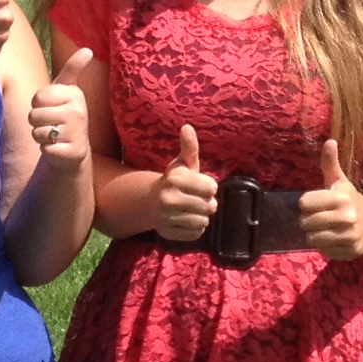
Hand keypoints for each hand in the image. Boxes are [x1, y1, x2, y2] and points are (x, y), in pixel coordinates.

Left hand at [27, 48, 93, 170]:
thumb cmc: (64, 116)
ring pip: (38, 133)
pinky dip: (46, 151)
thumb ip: (72, 69)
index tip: (51, 108)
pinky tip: (57, 149)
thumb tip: (88, 49)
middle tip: (51, 124)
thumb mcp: (66, 91)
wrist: (74, 150)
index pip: (37, 97)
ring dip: (40, 137)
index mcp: (75, 94)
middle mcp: (79, 111)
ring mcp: (78, 133)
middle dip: (37, 122)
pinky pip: (45, 149)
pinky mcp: (74, 152)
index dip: (37, 105)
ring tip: (54, 136)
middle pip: (34, 115)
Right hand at [154, 124, 216, 242]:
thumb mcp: (183, 163)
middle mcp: (168, 198)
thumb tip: (187, 127)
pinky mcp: (168, 233)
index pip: (212, 188)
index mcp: (175, 179)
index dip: (209, 187)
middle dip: (207, 203)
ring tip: (190, 209)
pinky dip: (194, 229)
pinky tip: (185, 220)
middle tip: (195, 199)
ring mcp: (167, 217)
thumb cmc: (175, 181)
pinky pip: (196, 234)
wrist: (151, 202)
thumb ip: (189, 147)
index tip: (199, 185)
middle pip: (210, 207)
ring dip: (201, 216)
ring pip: (203, 222)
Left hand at [298, 138, 362, 258]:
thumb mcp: (340, 181)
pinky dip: (326, 246)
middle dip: (309, 220)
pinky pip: (324, 251)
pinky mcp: (351, 252)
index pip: (304, 202)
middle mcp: (347, 217)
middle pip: (306, 222)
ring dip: (315, 235)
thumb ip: (330, 163)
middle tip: (319, 218)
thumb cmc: (351, 200)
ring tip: (325, 229)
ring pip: (312, 239)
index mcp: (341, 198)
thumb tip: (329, 141)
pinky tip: (335, 239)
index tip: (316, 203)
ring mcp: (349, 236)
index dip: (307, 204)